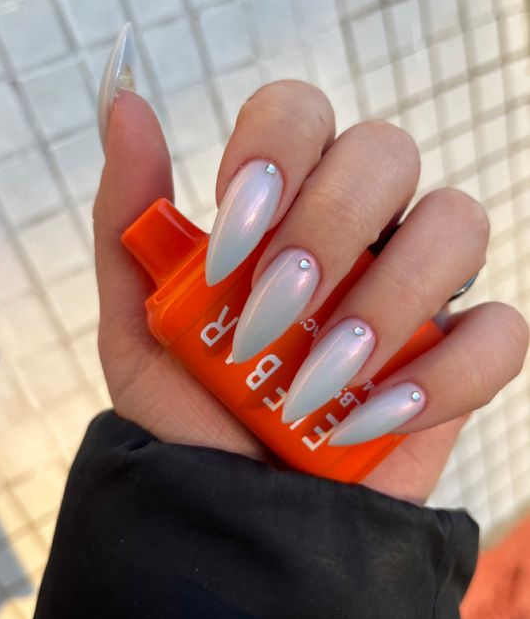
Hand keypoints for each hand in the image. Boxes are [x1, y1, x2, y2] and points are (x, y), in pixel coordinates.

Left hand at [93, 79, 527, 504]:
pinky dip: (445, 376)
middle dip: (327, 228)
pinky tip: (373, 419)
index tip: (230, 239)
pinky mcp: (459, 360)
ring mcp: (416, 290)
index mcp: (283, 205)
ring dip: (386, 301)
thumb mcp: (138, 322)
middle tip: (271, 312)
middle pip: (388, 151)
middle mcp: (359, 230)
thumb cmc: (188, 415)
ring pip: (459, 221)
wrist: (234, 512)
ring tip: (319, 379)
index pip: (301, 111)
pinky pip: (499, 332)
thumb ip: (128, 218)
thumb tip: (127, 106)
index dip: (274, 151)